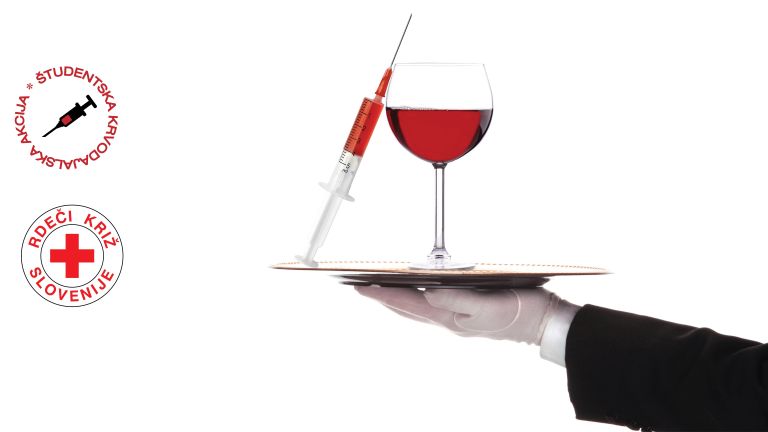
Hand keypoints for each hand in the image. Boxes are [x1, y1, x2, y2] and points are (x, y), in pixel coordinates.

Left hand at [355, 286, 570, 345]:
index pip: (409, 303)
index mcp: (450, 317)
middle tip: (363, 288)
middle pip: (407, 308)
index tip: (362, 287)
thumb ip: (456, 301)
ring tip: (381, 292)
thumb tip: (427, 294)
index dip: (383, 295)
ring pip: (417, 309)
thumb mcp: (487, 306)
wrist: (543, 323)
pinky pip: (432, 308)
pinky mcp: (468, 313)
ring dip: (397, 301)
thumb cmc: (519, 313)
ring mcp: (457, 318)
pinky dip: (416, 301)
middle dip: (384, 298)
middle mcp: (450, 320)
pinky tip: (417, 296)